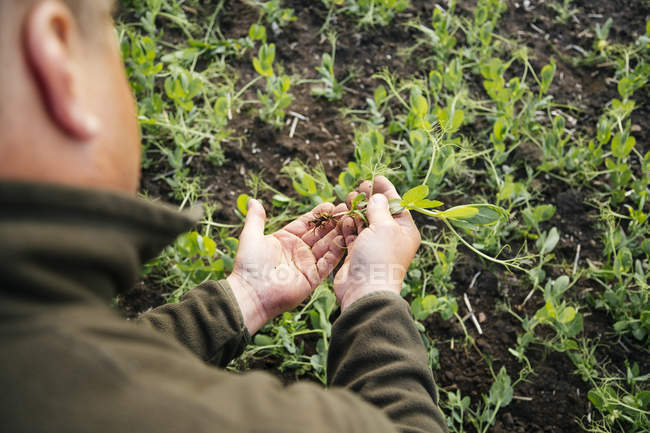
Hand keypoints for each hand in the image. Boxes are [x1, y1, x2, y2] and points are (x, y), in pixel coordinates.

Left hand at [227, 200, 347, 333]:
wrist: (251, 293)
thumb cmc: (249, 264)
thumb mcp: (251, 236)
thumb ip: (256, 218)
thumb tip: (254, 201)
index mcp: (285, 239)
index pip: (306, 223)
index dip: (318, 214)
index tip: (330, 205)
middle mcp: (298, 251)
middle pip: (319, 234)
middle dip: (332, 222)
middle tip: (346, 209)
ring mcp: (306, 264)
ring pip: (326, 246)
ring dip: (337, 234)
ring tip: (349, 221)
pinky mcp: (312, 278)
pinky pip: (327, 263)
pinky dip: (336, 251)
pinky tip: (344, 239)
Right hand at [334, 176, 420, 310]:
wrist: (364, 289)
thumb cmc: (380, 257)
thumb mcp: (384, 226)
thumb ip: (379, 207)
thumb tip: (377, 196)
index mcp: (405, 230)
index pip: (397, 204)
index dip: (386, 190)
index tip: (376, 178)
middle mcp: (390, 237)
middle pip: (378, 211)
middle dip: (368, 198)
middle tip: (358, 188)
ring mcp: (373, 245)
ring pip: (363, 221)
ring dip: (356, 210)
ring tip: (348, 200)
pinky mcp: (357, 253)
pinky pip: (352, 233)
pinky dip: (348, 225)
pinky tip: (345, 219)